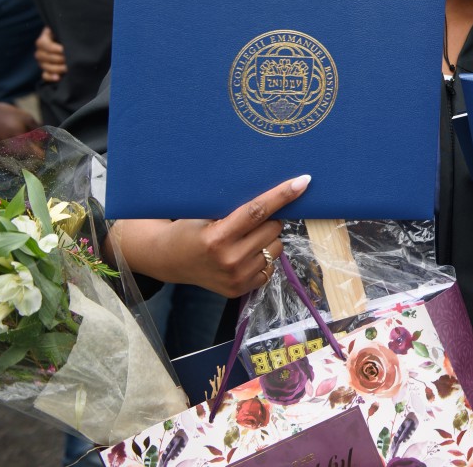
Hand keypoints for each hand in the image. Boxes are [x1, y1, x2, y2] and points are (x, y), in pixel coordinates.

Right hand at [34, 27, 66, 81]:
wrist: (69, 44)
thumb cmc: (67, 36)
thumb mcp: (63, 32)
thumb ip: (63, 34)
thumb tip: (69, 38)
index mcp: (43, 40)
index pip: (44, 45)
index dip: (55, 48)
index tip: (64, 49)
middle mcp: (40, 52)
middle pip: (45, 57)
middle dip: (60, 59)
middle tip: (71, 59)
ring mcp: (42, 62)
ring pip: (46, 66)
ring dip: (58, 68)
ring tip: (69, 67)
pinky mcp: (46, 71)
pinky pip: (45, 76)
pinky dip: (50, 77)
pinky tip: (58, 77)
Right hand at [113, 175, 310, 297]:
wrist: (169, 260)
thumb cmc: (189, 229)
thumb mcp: (206, 214)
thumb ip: (236, 208)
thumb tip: (275, 194)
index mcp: (218, 238)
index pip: (257, 211)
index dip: (281, 195)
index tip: (303, 182)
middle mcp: (229, 260)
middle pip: (273, 228)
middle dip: (267, 220)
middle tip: (248, 221)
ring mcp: (237, 278)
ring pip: (276, 247)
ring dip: (267, 239)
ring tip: (243, 239)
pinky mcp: (241, 290)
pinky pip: (271, 266)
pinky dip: (263, 257)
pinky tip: (244, 255)